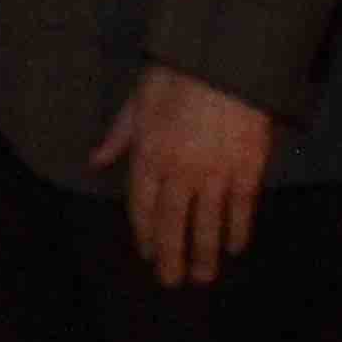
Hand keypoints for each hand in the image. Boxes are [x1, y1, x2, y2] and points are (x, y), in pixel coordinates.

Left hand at [88, 66, 269, 287]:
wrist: (226, 60)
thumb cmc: (177, 76)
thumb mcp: (137, 102)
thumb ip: (118, 137)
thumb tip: (94, 161)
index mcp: (149, 156)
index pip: (142, 207)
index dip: (144, 234)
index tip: (148, 254)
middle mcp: (180, 172)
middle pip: (172, 224)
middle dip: (171, 256)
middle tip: (172, 281)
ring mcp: (215, 174)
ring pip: (207, 224)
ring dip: (204, 254)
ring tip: (203, 277)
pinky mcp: (247, 170)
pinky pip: (241, 208)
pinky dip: (237, 230)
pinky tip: (234, 247)